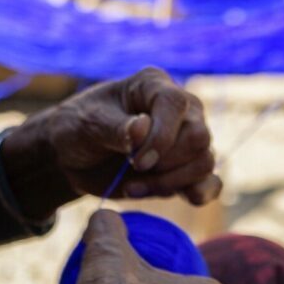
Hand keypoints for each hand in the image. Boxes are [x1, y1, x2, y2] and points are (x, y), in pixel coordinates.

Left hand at [0, 67, 219, 220]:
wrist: (71, 158)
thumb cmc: (77, 128)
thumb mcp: (88, 124)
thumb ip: (116, 128)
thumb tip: (143, 128)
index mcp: (153, 85)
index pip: (176, 104)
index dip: (162, 136)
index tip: (135, 160)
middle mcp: (178, 109)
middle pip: (199, 136)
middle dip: (167, 163)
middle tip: (133, 171)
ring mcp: (184, 138)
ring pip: (205, 161)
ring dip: (172, 182)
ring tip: (134, 187)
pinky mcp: (184, 169)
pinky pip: (212, 181)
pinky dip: (200, 193)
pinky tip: (182, 199)